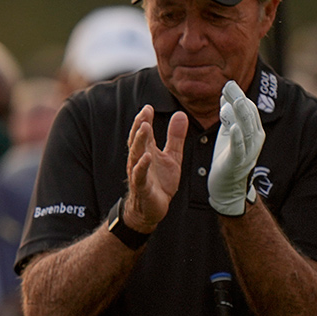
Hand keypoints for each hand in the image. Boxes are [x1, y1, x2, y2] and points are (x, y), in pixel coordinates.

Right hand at [124, 105, 187, 232]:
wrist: (152, 208)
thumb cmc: (160, 182)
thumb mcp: (172, 156)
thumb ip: (175, 137)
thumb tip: (180, 114)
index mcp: (147, 151)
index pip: (143, 133)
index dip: (144, 119)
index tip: (148, 107)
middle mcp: (140, 160)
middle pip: (137, 140)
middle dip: (139, 126)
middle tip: (143, 113)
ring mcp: (139, 173)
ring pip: (136, 154)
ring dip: (139, 141)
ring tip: (144, 128)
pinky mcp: (142, 187)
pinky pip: (140, 175)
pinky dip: (142, 166)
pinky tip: (147, 157)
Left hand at [209, 80, 264, 216]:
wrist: (226, 186)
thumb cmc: (227, 157)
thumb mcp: (228, 133)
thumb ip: (228, 115)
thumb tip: (226, 94)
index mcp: (252, 131)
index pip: (248, 109)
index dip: (238, 96)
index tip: (228, 83)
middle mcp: (254, 139)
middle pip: (248, 116)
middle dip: (239, 99)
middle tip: (229, 85)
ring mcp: (248, 151)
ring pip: (246, 129)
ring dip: (240, 114)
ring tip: (235, 100)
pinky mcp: (238, 162)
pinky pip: (239, 148)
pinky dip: (237, 137)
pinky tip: (233, 127)